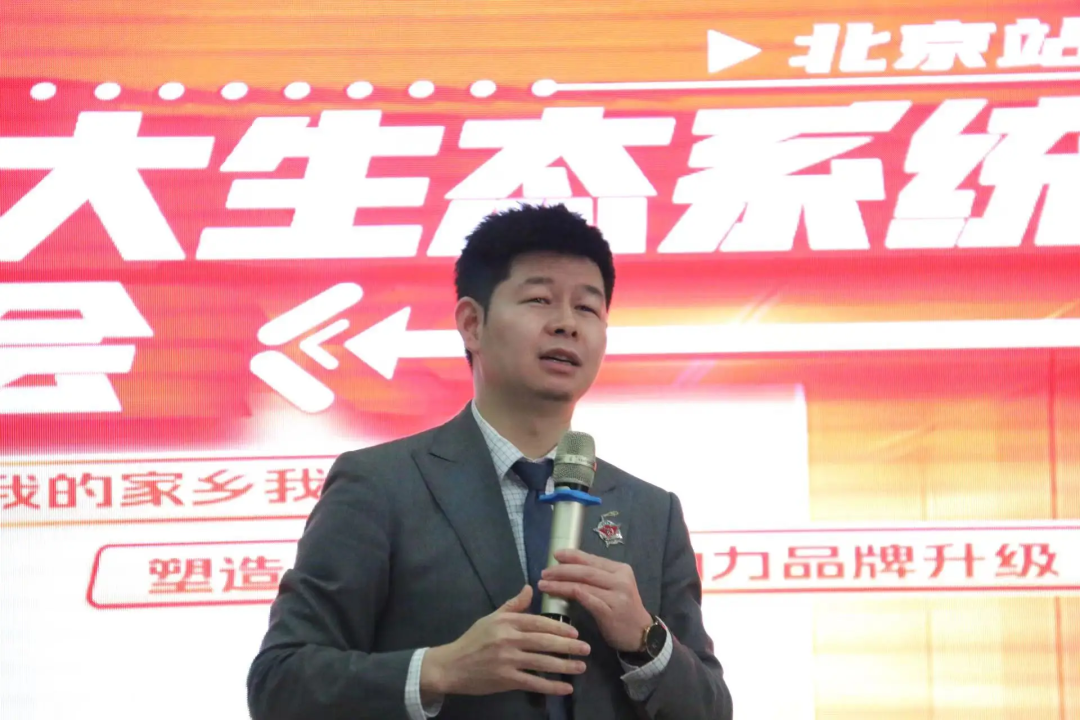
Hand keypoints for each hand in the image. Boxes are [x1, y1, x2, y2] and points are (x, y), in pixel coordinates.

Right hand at [420, 584, 590, 700]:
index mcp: (506, 622)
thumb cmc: (473, 640)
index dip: (559, 628)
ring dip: (564, 666)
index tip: (575, 632)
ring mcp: (507, 660)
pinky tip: (565, 688)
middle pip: (544, 642)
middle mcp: (508, 639)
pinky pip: (533, 683)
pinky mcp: (505, 679)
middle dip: (568, 646)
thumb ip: (513, 605)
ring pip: (541, 662)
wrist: (451, 665)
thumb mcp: (491, 617)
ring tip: (581, 667)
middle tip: (586, 649)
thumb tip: (530, 588)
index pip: (538, 623)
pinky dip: (551, 686)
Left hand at [537, 548, 652, 652]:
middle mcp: (620, 580)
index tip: (555, 554)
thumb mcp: (614, 587)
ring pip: (583, 585)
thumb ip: (596, 577)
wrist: (640, 633)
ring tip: (544, 584)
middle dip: (562, 570)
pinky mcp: (610, 611)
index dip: (572, 556)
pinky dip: (570, 594)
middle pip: (585, 571)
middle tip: (544, 572)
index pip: (592, 559)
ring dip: (560, 584)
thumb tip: (568, 566)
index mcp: (620, 569)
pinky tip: (557, 594)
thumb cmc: (622, 609)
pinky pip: (587, 600)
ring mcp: (616, 596)